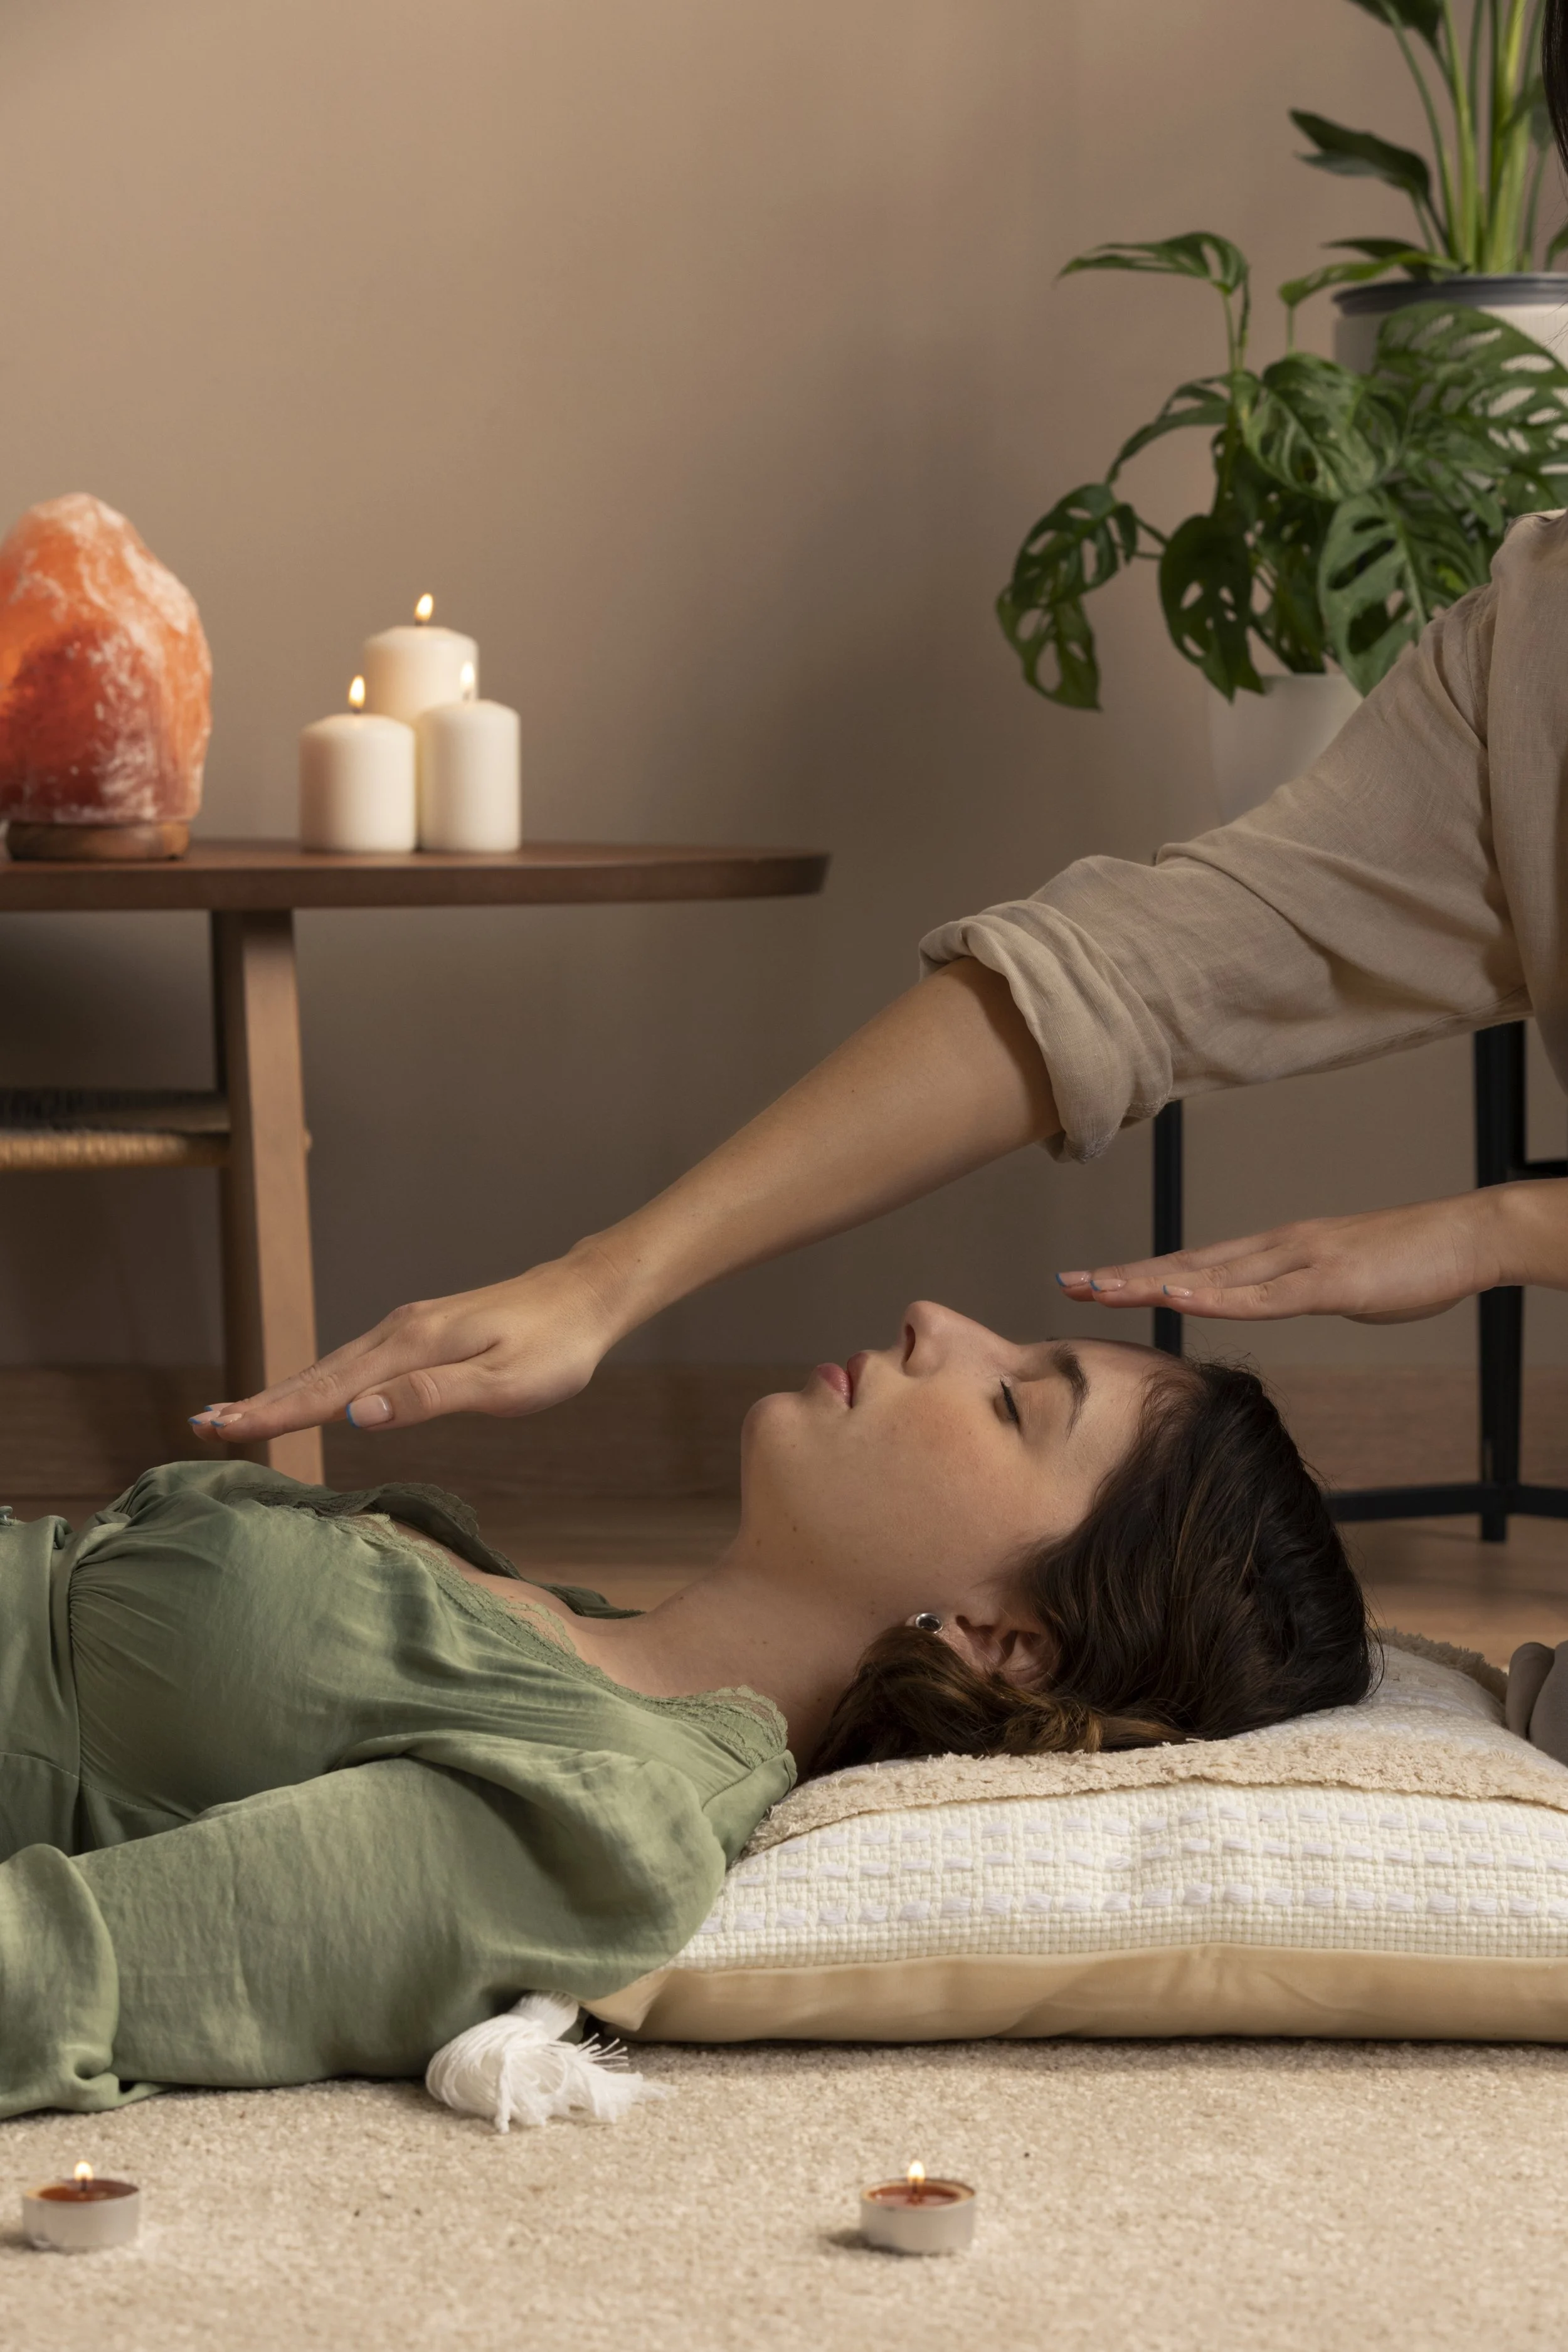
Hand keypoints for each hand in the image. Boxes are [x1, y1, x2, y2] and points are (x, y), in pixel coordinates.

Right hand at [189, 1246, 626, 1443]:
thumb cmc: (555, 1347)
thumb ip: (429, 1397)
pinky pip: (354, 1361)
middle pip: (316, 1374)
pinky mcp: (420, 1332)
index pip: (327, 1389)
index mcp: (411, 1345)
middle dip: (261, 1402)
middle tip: (204, 1426)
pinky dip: (320, 1381)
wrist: (585, 1297)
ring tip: (238, 1414)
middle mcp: (398, 1331)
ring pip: (331, 1366)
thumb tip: (357, 1415)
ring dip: (284, 1392)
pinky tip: (311, 1396)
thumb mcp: (502, 1383)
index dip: (273, 1413)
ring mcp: (407, 1328)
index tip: (221, 1429)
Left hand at [1055, 1190, 1506, 1326]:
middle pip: (1186, 1263)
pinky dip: (1216, 1299)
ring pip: (1212, 1275)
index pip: (1193, 1264)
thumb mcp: (1339, 1286)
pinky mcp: (1329, 1282)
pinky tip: (1178, 1299)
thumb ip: (1299, 1293)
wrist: (1465, 1237)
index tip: (1092, 1282)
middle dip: (1125, 1276)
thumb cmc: (1407, 1263)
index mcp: (1275, 1251)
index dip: (1139, 1274)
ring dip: (1152, 1284)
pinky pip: (1263, 1295)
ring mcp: (1300, 1261)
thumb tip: (1274, 1303)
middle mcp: (1276, 1248)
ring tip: (1100, 1290)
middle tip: (1069, 1284)